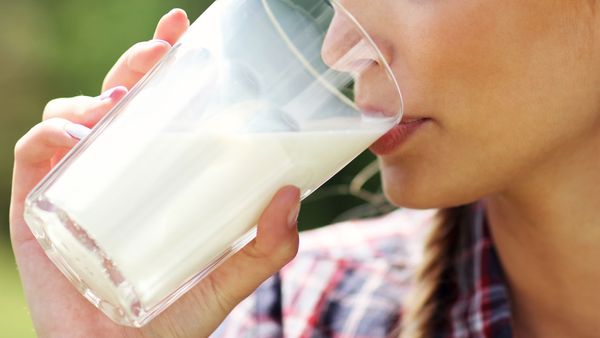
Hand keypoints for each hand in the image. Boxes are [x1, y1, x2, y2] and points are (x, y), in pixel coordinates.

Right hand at [10, 9, 299, 337]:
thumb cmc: (170, 323)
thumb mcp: (226, 281)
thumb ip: (265, 250)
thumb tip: (291, 196)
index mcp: (155, 180)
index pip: (158, 111)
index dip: (165, 66)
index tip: (181, 32)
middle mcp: (114, 174)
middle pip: (117, 100)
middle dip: (135, 65)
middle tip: (159, 53)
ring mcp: (74, 186)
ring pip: (73, 115)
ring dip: (94, 96)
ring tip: (120, 105)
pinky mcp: (36, 206)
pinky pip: (34, 152)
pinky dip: (51, 135)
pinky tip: (77, 138)